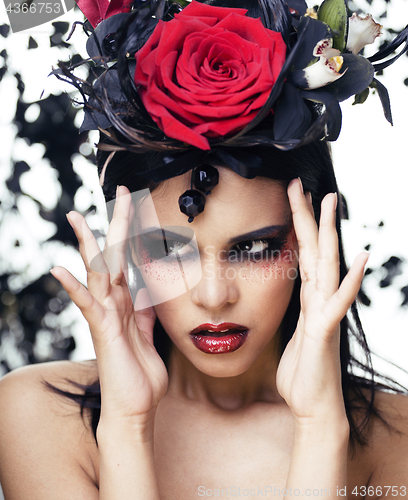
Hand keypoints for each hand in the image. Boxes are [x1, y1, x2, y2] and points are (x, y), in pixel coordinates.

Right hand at [50, 186, 167, 430]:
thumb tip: (149, 292)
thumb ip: (146, 310)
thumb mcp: (149, 333)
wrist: (136, 407)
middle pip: (115, 255)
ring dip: (88, 244)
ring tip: (76, 217)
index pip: (129, 259)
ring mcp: (106, 314)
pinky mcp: (102, 330)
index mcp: (127, 302)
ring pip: (97, 271)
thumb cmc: (141, 373)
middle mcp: (114, 303)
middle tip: (120, 192)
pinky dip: (74, 287)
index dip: (134, 233)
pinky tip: (59, 269)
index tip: (137, 207)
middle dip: (118, 223)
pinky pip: (87, 304)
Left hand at [276, 178, 367, 425]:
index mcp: (308, 298)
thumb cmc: (301, 370)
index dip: (297, 225)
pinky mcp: (325, 331)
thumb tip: (299, 291)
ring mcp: (325, 313)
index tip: (291, 198)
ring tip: (331, 204)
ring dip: (329, 234)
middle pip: (314, 250)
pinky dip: (349, 281)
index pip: (303, 253)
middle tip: (303, 184)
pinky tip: (359, 259)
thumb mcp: (293, 331)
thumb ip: (299, 308)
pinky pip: (338, 302)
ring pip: (327, 266)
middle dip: (309, 217)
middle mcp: (319, 299)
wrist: (312, 405)